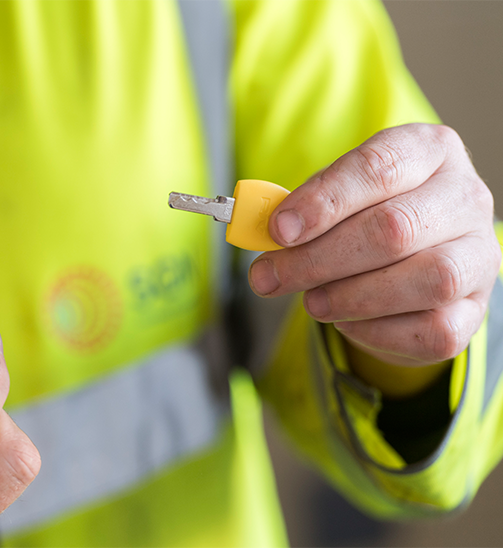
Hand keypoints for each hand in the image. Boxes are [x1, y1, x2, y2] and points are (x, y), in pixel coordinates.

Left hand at [249, 124, 499, 371]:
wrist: (410, 256)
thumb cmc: (362, 216)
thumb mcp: (332, 197)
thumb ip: (300, 211)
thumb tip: (261, 233)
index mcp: (429, 150)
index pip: (379, 167)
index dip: (324, 200)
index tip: (279, 230)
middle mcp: (465, 197)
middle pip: (395, 228)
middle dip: (319, 258)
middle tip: (269, 277)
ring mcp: (478, 254)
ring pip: (428, 280)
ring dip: (352, 296)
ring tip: (311, 301)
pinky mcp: (474, 309)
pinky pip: (434, 330)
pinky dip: (377, 330)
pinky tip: (345, 320)